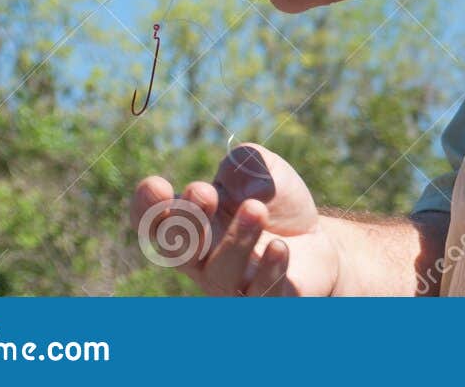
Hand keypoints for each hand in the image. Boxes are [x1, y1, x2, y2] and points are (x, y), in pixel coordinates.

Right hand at [130, 143, 338, 295]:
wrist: (318, 240)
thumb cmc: (276, 204)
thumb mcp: (263, 171)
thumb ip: (245, 161)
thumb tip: (236, 174)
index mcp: (192, 224)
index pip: (154, 222)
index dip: (146, 207)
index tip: (157, 184)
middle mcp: (204, 261)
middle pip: (179, 252)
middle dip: (186, 222)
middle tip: (203, 192)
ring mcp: (233, 286)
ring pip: (221, 274)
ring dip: (236, 240)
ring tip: (256, 208)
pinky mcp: (267, 303)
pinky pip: (261, 296)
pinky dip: (269, 272)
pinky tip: (279, 247)